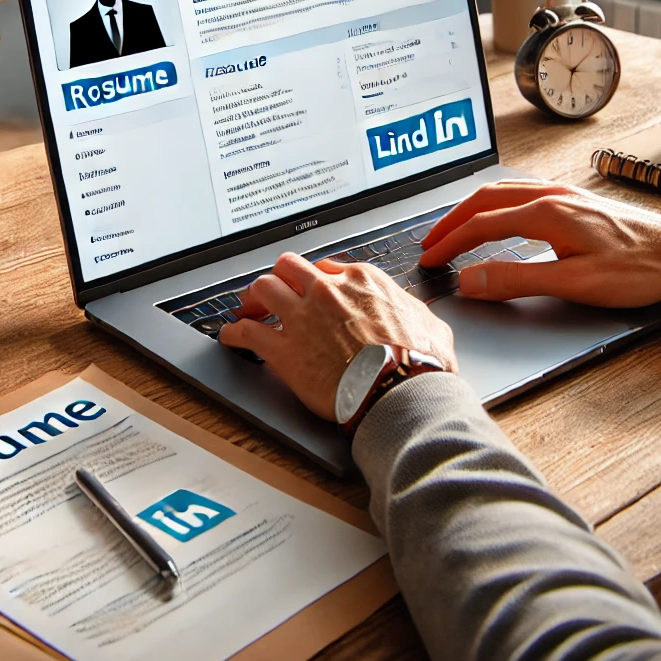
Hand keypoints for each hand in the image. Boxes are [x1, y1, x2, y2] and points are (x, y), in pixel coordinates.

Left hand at [220, 253, 456, 421]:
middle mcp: (327, 290)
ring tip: (248, 310)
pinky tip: (230, 338)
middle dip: (280, 278)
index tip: (312, 291)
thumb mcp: (429, 324)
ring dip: (253, 298)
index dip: (315, 281)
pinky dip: (234, 333)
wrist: (401, 393)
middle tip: (274, 294)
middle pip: (289, 267)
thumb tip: (418, 315)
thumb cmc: (419, 364)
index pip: (326, 267)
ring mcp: (301, 316)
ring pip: (263, 287)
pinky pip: (245, 332)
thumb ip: (413, 311)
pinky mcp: (283, 348)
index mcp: (362, 280)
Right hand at [417, 180, 660, 307]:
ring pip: (504, 191)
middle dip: (453, 221)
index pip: (482, 224)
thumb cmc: (639, 269)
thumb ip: (517, 279)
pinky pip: (523, 192)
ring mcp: (566, 194)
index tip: (430, 260)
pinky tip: (500, 216)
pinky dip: (497, 204)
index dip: (450, 243)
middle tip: (430, 244)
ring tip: (454, 229)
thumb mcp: (574, 282)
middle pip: (486, 200)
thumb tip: (471, 278)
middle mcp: (553, 195)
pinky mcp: (577, 201)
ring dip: (473, 209)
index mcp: (548, 212)